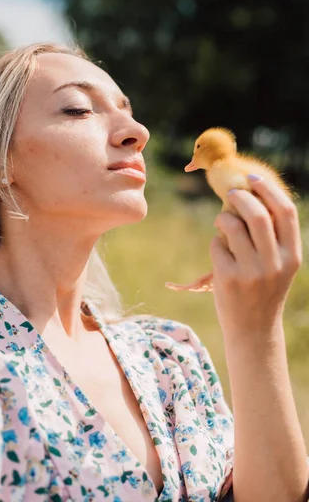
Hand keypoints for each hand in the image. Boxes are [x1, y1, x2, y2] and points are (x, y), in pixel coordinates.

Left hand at [210, 177, 301, 337]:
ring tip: (223, 223)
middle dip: (241, 197)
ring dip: (224, 218)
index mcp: (293, 256)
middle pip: (258, 214)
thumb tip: (250, 194)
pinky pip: (216, 244)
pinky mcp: (229, 279)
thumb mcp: (279, 265)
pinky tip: (220, 252)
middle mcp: (276, 263)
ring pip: (233, 226)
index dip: (268, 189)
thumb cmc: (263, 289)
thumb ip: (272, 236)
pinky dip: (216, 241)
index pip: (286, 212)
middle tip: (230, 193)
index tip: (253, 178)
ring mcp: (252, 272)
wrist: (253, 330)